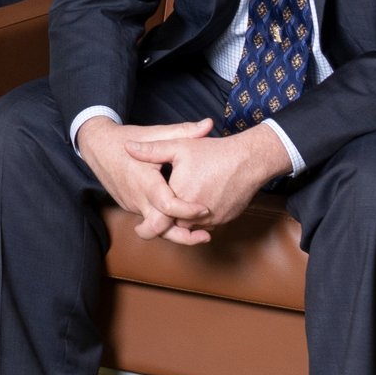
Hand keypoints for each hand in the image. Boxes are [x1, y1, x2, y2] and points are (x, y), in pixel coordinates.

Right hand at [77, 116, 214, 245]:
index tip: (205, 209)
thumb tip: (209, 125)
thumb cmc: (124, 139)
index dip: (188, 211)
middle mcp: (137, 198)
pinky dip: (164, 222)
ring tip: (201, 229)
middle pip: (160, 229)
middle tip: (207, 235)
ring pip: (155, 227)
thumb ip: (182, 131)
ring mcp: (131, 205)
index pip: (168, 206)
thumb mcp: (153, 133)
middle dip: (184, 236)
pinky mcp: (129, 207)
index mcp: (144, 181)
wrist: (95, 146)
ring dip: (176, 230)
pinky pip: (149, 219)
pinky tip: (181, 217)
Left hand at [128, 122, 285, 231]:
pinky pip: (206, 225)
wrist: (249, 161)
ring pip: (191, 227)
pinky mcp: (224, 220)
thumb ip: (151, 150)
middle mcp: (195, 213)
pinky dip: (200, 219)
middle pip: (174, 225)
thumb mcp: (178, 146)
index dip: (150, 221)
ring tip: (177, 210)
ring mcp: (211, 219)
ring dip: (184, 221)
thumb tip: (126, 147)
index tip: (142, 224)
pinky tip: (196, 205)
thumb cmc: (212, 152)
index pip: (159, 217)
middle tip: (156, 219)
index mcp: (178, 196)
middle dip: (167, 221)